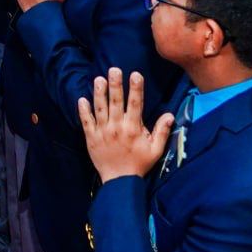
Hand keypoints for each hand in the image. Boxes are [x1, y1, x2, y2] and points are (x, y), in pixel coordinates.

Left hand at [78, 68, 174, 182]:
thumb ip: (162, 132)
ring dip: (99, 93)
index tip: (135, 74)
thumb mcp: (155, 150)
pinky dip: (83, 111)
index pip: (135, 105)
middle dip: (115, 85)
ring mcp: (103, 132)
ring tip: (98, 79)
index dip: (136, 89)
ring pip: (100, 109)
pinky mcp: (91, 137)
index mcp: (133, 129)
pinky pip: (86, 122)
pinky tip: (81, 99)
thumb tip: (170, 115)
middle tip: (114, 69)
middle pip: (116, 102)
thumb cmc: (139, 164)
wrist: (119, 181)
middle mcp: (117, 127)